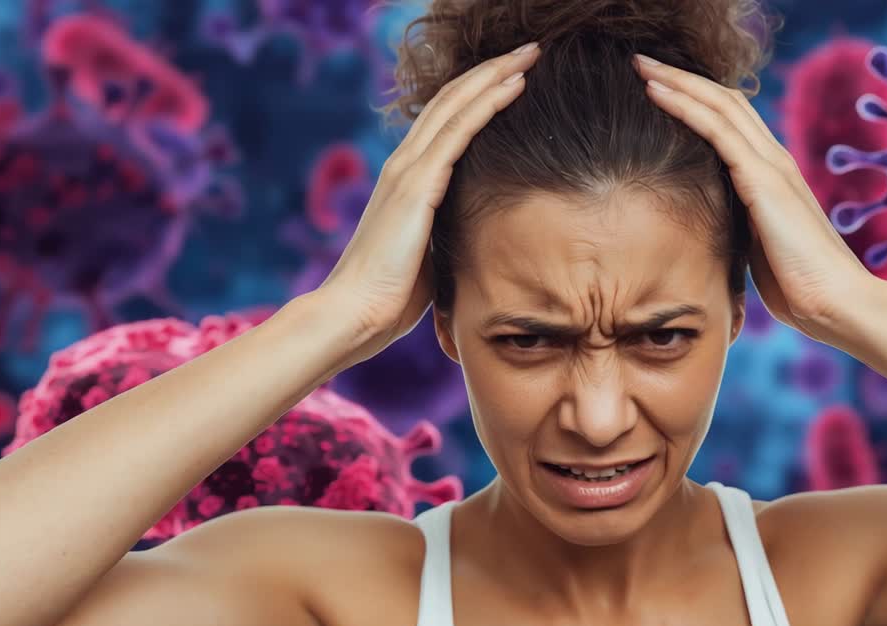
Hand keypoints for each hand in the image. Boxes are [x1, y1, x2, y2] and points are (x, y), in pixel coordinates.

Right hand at [310, 41, 542, 370]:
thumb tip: (479, 236)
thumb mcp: (429, 254)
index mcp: (407, 179)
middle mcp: (405, 164)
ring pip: (457, 105)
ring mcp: (409, 170)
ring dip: (496, 75)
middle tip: (529, 50)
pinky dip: (488, 104)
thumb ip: (448, 232)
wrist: (356, 313)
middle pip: (452, 100)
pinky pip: (459, 132)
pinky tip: (514, 86)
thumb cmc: (392, 297)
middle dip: (492, 70)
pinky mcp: (417, 185)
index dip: (478, 92)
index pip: (446, 120)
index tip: (514, 76)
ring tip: (530, 55)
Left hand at [632, 54, 876, 345]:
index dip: (698, 99)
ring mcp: (770, 165)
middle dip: (683, 78)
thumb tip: (709, 227)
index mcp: (772, 175)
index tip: (660, 88)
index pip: (732, 121)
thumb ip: (739, 226)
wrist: (833, 301)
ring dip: (678, 80)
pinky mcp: (762, 179)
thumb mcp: (757, 247)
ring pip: (719, 104)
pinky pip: (716, 129)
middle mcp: (773, 160)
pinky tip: (656, 91)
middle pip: (724, 101)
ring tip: (643, 65)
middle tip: (644, 62)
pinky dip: (684, 105)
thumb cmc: (798, 285)